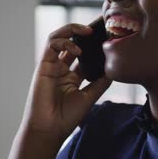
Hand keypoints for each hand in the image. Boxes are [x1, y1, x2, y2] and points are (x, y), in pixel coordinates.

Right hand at [22, 23, 111, 139]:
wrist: (50, 129)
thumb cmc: (66, 117)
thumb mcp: (90, 96)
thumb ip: (100, 82)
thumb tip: (114, 69)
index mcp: (72, 76)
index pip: (82, 54)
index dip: (92, 44)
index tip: (106, 37)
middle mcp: (61, 69)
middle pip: (70, 42)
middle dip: (82, 32)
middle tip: (98, 28)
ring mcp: (52, 66)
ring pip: (58, 38)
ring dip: (72, 30)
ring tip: (87, 32)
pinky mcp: (43, 65)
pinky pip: (51, 45)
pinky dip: (64, 41)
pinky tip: (77, 50)